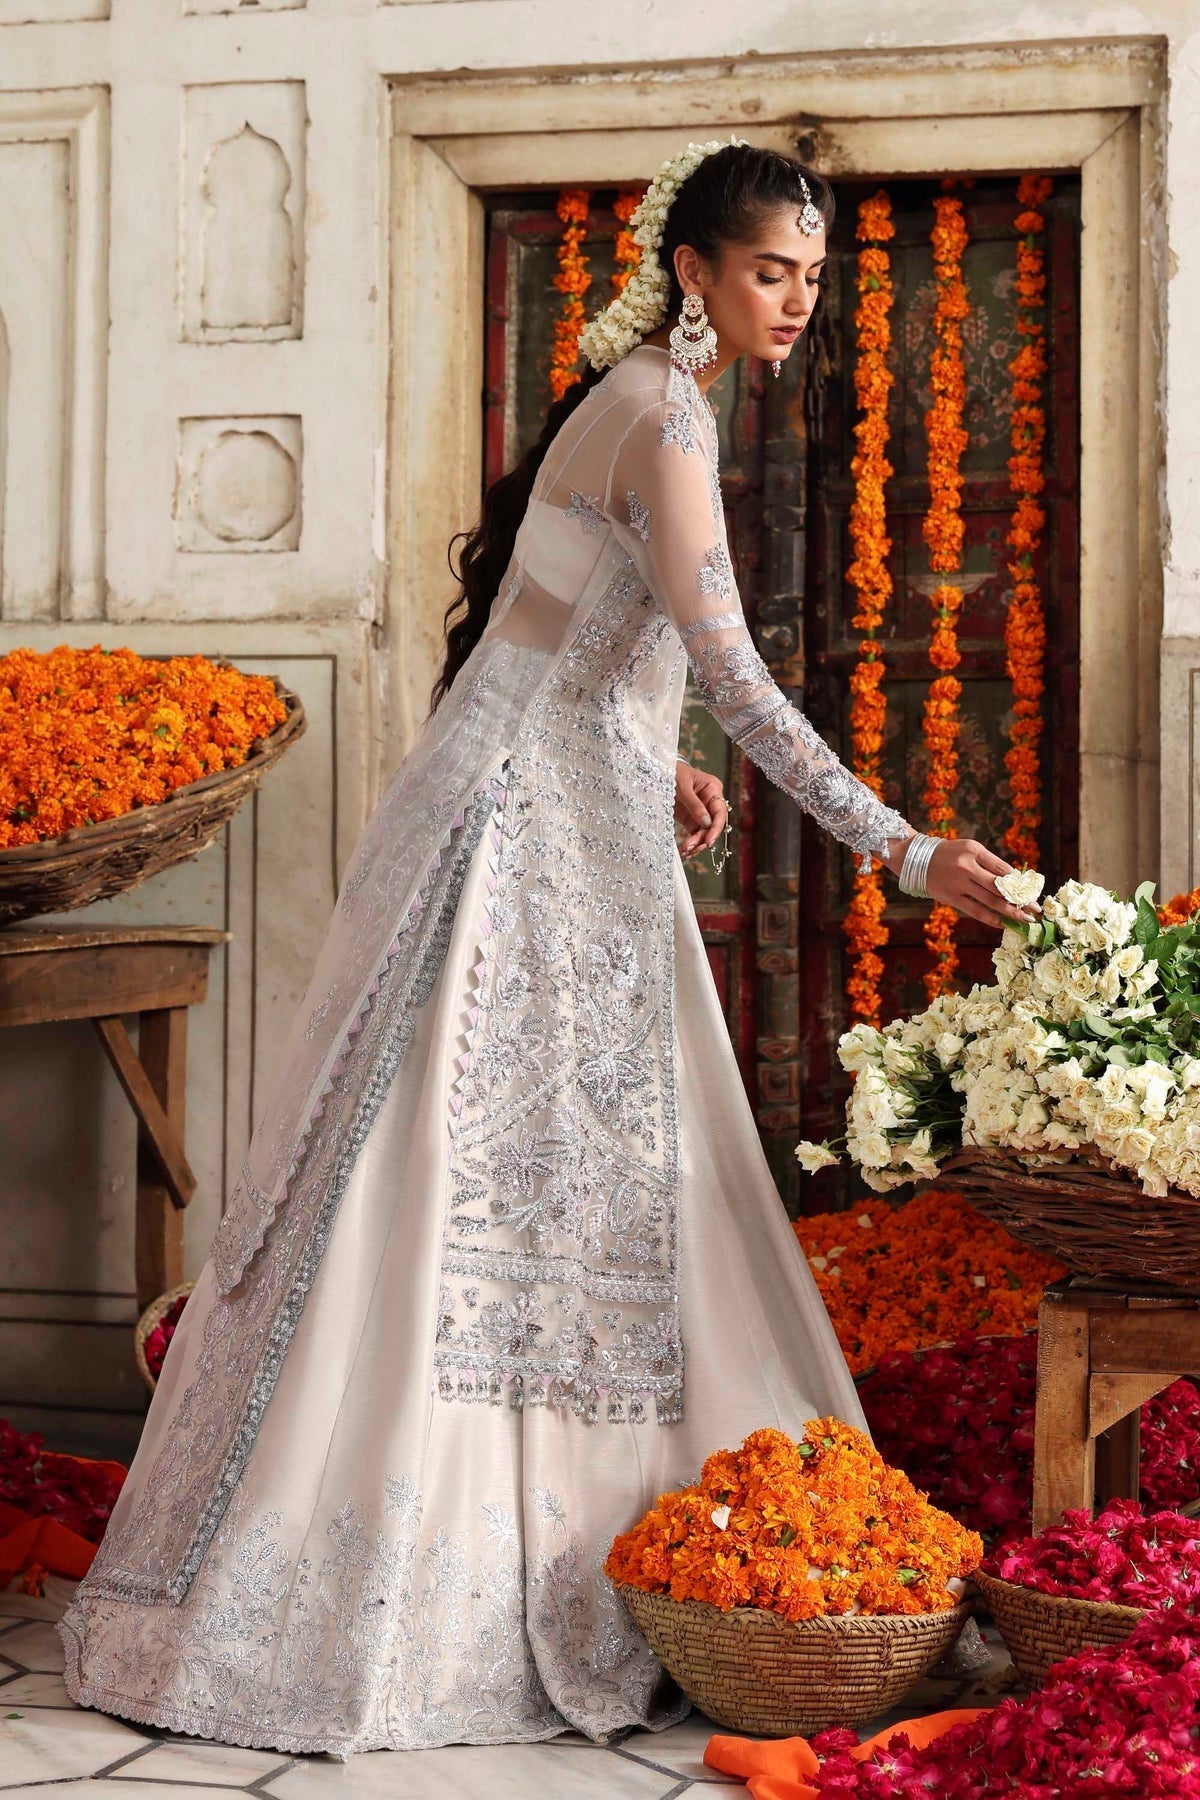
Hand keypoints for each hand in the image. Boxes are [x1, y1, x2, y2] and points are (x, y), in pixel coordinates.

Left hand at [675, 759, 727, 859]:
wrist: (658, 770)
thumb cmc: (672, 772)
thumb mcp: (682, 786)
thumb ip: (694, 804)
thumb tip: (706, 823)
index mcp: (713, 789)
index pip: (720, 811)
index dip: (716, 828)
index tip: (709, 841)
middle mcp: (710, 802)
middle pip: (713, 825)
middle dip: (703, 839)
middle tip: (690, 847)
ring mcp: (701, 812)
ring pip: (704, 832)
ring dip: (696, 844)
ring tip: (685, 851)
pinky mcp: (691, 819)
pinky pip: (695, 834)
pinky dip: (691, 843)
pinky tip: (685, 851)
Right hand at [921, 836, 1041, 929]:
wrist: (919, 860)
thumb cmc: (951, 854)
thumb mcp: (971, 849)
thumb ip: (990, 863)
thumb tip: (1014, 881)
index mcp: (974, 851)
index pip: (1003, 869)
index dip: (1020, 882)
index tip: (1032, 893)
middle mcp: (967, 868)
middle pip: (1000, 887)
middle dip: (1020, 900)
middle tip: (1036, 910)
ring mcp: (959, 885)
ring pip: (991, 901)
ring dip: (1011, 912)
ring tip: (1025, 919)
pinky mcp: (952, 898)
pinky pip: (976, 911)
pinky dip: (991, 919)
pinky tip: (1003, 923)